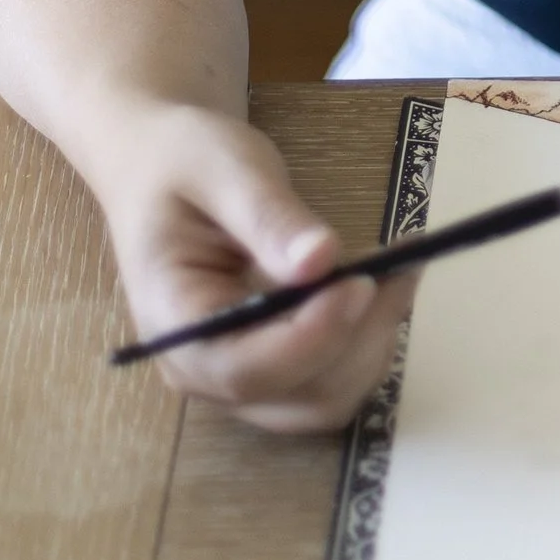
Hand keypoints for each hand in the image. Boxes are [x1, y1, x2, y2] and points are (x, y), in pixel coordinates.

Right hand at [94, 102, 407, 432]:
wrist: (160, 168)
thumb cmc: (182, 162)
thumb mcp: (223, 170)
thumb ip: (268, 217)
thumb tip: (322, 260)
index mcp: (173, 322)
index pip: (246, 369)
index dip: (314, 338)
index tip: (363, 283)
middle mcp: (202, 369)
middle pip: (298, 396)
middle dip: (359, 337)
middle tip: (399, 262)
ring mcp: (238, 375)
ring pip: (326, 397)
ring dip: (373, 339)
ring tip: (399, 266)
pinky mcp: (271, 365)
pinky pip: (331, 376)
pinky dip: (368, 337)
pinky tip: (386, 283)